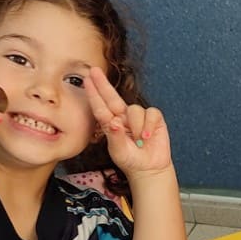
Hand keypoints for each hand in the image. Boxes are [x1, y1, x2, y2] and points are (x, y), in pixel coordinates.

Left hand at [85, 67, 173, 182]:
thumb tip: (114, 122)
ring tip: (139, 142)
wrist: (149, 169)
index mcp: (111, 123)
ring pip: (135, 109)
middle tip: (94, 71)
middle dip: (103, 84)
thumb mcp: (119, 152)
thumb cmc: (131, 160)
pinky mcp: (154, 119)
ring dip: (137, 126)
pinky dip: (149, 126)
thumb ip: (115, 137)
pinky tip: (148, 137)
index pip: (100, 107)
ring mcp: (139, 117)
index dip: (93, 94)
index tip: (86, 80)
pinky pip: (151, 114)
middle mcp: (123, 117)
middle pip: (112, 97)